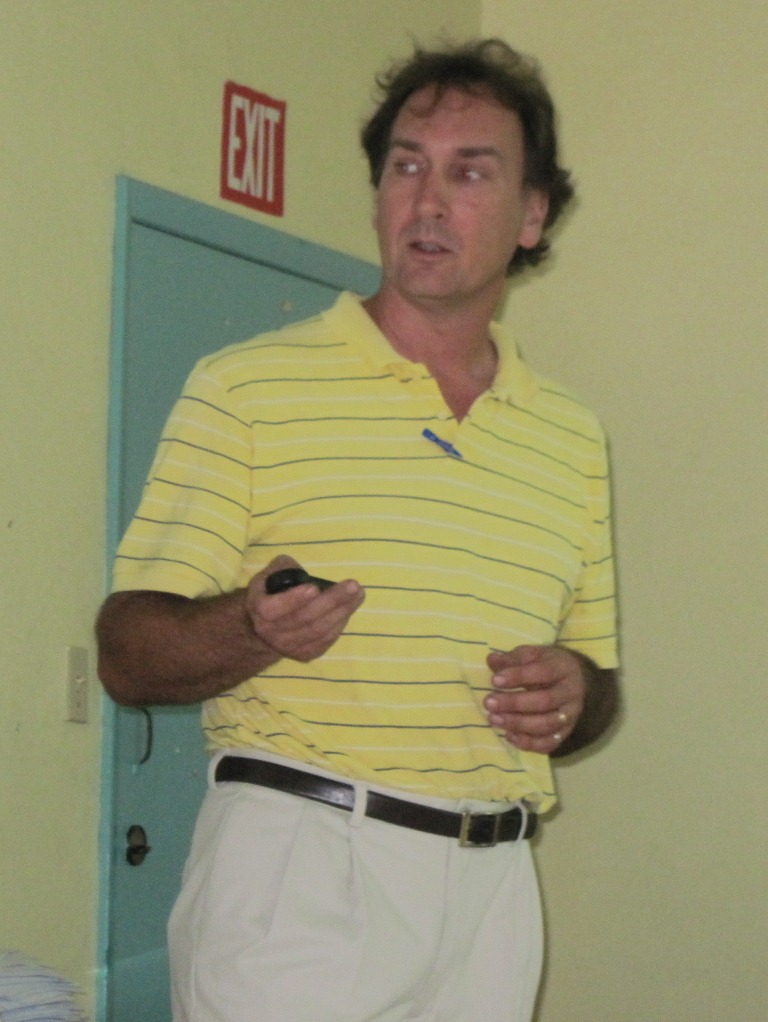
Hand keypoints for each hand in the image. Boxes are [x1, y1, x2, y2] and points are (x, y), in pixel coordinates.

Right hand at [245, 556, 364, 661]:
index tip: (314, 588)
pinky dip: (339, 624)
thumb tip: (302, 573)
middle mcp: (271, 632)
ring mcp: (288, 646)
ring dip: (342, 612)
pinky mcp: (304, 654)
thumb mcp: (270, 574)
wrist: (267, 626)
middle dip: (331, 602)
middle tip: (353, 586)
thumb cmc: (272, 592)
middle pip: (304, 619)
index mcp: (260, 609)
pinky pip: (325, 640)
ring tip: (358, 594)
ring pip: (318, 631)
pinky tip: (350, 608)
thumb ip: (284, 568)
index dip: (294, 599)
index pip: (273, 609)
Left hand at [484, 645, 586, 753]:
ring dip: (517, 724)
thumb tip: (491, 660)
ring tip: (494, 719)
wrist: (575, 680)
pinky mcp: (566, 733)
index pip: (542, 673)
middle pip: (544, 701)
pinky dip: (528, 743)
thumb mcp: (532, 654)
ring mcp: (571, 716)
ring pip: (546, 725)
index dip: (518, 677)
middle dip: (514, 704)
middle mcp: (571, 693)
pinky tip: (509, 735)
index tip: (495, 680)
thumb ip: (513, 658)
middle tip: (488, 702)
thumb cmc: (547, 665)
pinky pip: (549, 743)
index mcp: (563, 668)